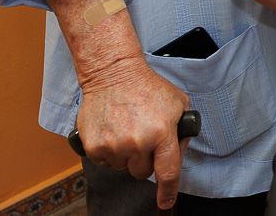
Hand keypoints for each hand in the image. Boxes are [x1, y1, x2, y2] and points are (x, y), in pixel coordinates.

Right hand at [75, 57, 191, 209]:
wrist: (114, 73)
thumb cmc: (147, 87)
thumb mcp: (178, 103)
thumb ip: (182, 131)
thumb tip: (177, 155)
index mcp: (162, 133)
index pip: (168, 173)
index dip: (168, 192)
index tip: (166, 202)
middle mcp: (137, 142)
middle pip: (142, 173)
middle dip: (145, 160)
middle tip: (143, 137)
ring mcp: (114, 146)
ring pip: (123, 167)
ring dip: (126, 154)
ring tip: (127, 128)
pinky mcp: (94, 146)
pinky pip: (105, 162)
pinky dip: (109, 151)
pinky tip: (113, 130)